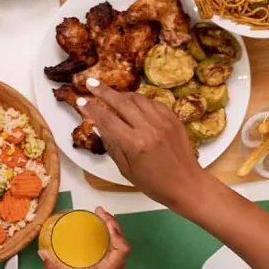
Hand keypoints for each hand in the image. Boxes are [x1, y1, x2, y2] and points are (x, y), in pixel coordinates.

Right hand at [39, 207, 130, 268]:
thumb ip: (53, 268)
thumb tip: (42, 252)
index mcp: (113, 267)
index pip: (122, 246)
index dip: (116, 231)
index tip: (105, 220)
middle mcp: (117, 265)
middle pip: (121, 240)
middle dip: (113, 224)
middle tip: (100, 212)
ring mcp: (115, 265)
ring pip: (119, 242)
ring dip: (112, 229)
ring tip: (101, 217)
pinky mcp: (110, 265)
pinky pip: (114, 246)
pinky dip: (109, 236)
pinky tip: (99, 231)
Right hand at [77, 78, 211, 208]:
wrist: (187, 184)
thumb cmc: (154, 183)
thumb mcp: (126, 169)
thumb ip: (112, 144)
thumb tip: (100, 125)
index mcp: (135, 144)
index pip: (107, 119)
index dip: (91, 108)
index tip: (81, 101)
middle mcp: (149, 128)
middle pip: (121, 102)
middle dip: (103, 91)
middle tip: (91, 83)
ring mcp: (163, 121)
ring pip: (138, 98)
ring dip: (122, 94)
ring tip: (111, 94)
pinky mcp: (173, 118)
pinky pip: (153, 102)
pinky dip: (140, 101)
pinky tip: (134, 105)